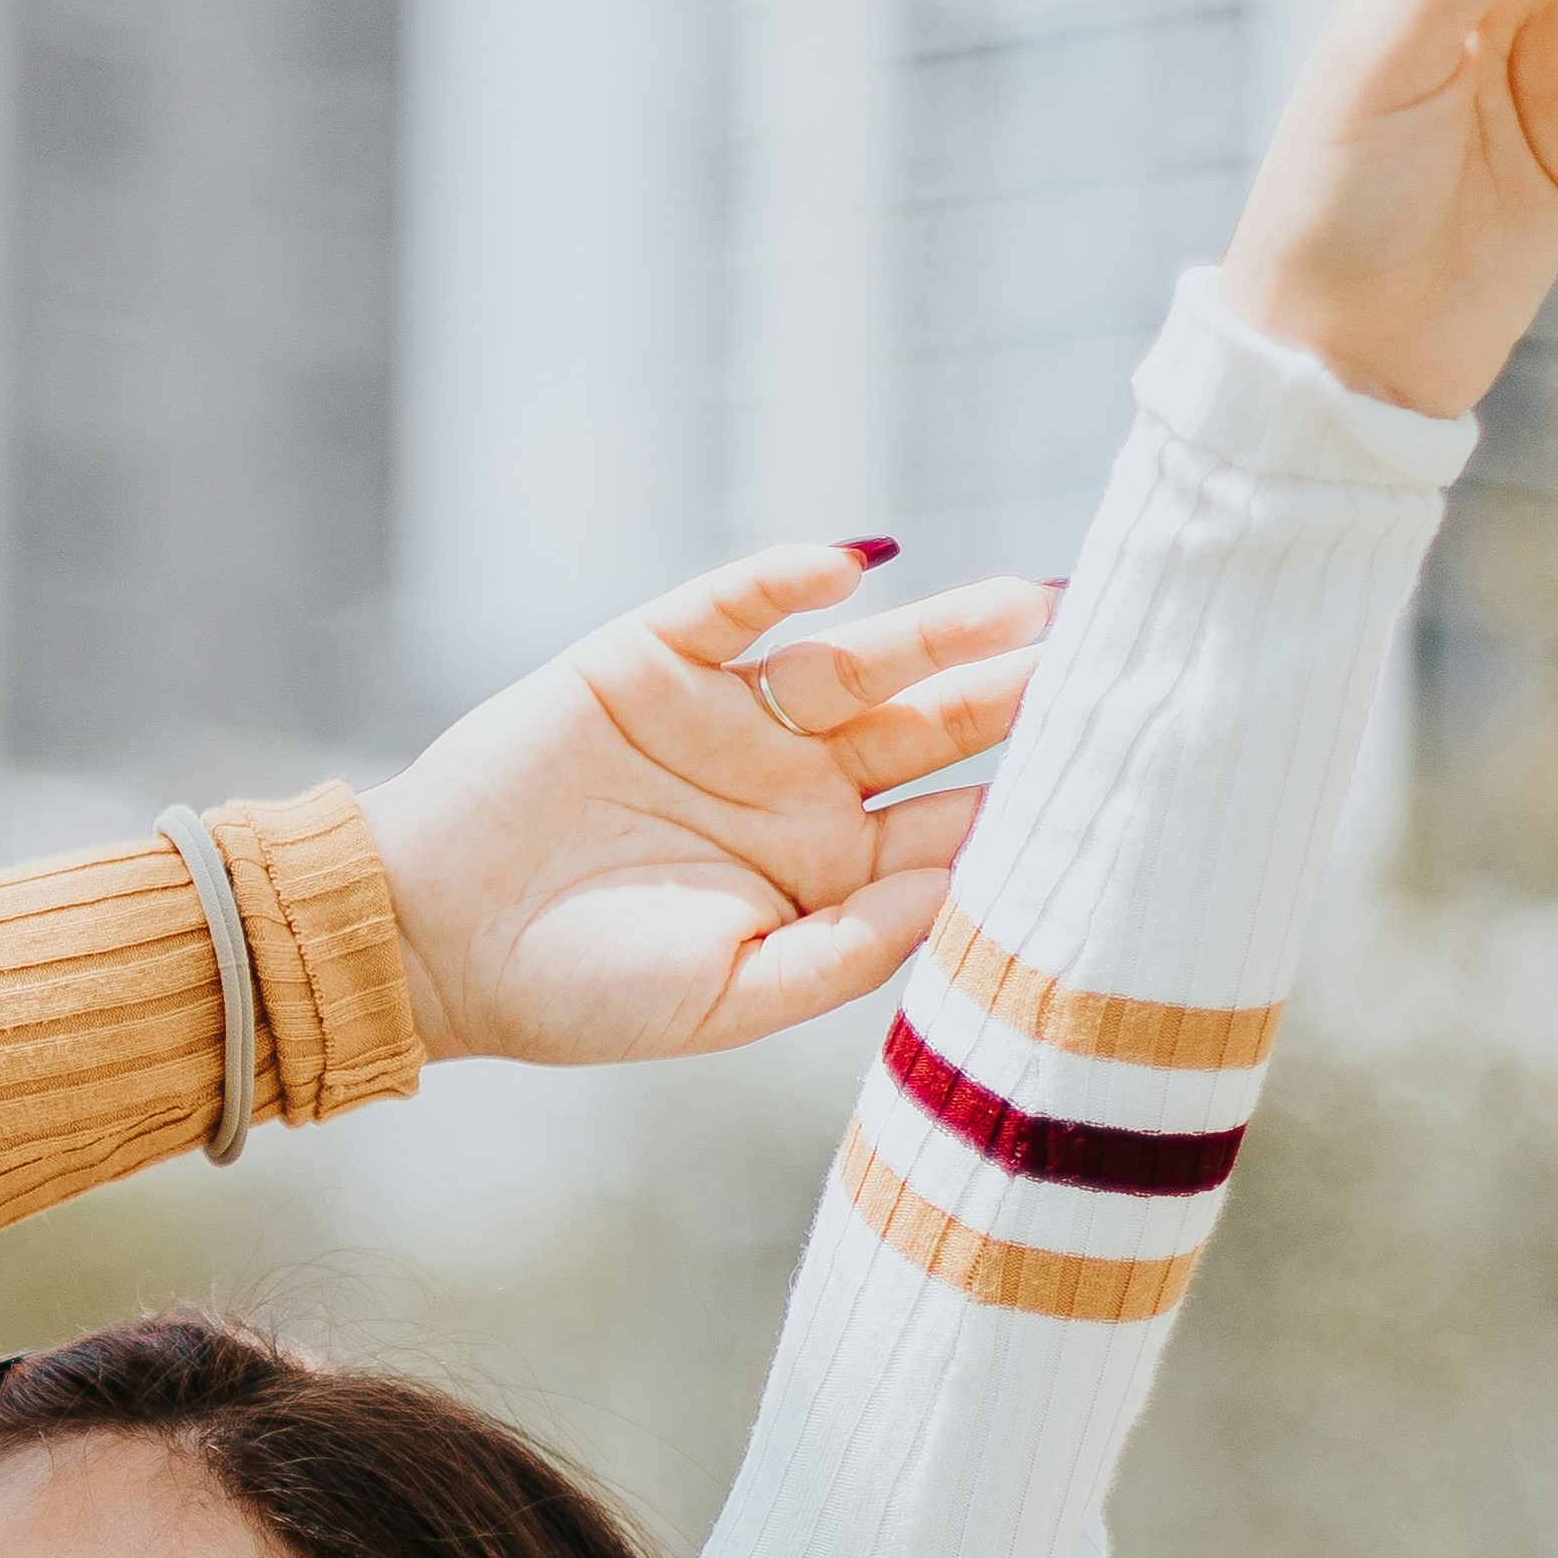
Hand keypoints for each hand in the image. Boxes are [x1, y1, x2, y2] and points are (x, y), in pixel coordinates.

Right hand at [359, 556, 1049, 1068]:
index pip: (949, 823)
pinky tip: (858, 563)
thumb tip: (965, 882)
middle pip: (928, 725)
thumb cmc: (580, 993)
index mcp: (822, 872)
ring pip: (857, 657)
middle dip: (1013, 692)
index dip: (1031, 798)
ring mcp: (725, 717)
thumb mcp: (732, 993)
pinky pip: (734, 604)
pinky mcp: (649, 660)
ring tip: (1028, 603)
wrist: (429, 942)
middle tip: (1112, 655)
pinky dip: (789, 578)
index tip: (1129, 774)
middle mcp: (789, 785)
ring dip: (939, 628)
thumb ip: (850, 945)